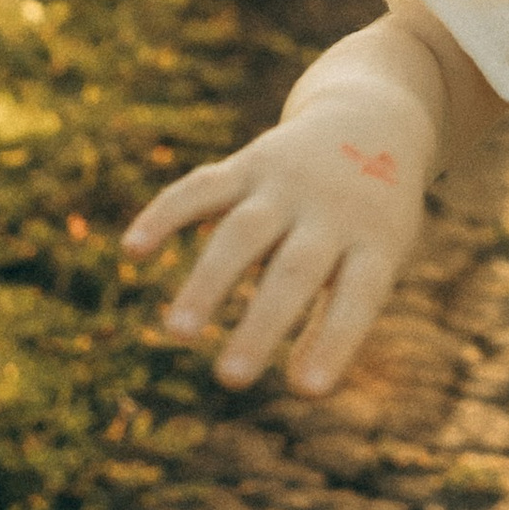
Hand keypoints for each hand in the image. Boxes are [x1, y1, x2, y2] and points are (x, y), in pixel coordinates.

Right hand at [121, 72, 428, 398]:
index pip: (358, 296)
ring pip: (243, 231)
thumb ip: (341, 316)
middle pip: (296, 269)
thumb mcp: (377, 259)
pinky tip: (131, 249)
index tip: (308, 391)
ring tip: (178, 334)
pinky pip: (203, 187)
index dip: (334, 342)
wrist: (373, 118)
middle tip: (231, 380)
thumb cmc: (371, 216)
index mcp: (374, 240)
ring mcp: (288, 183)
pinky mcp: (250, 163)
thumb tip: (304, 386)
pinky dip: (166, 214)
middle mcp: (331, 209)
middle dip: (262, 324)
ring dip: (208, 281)